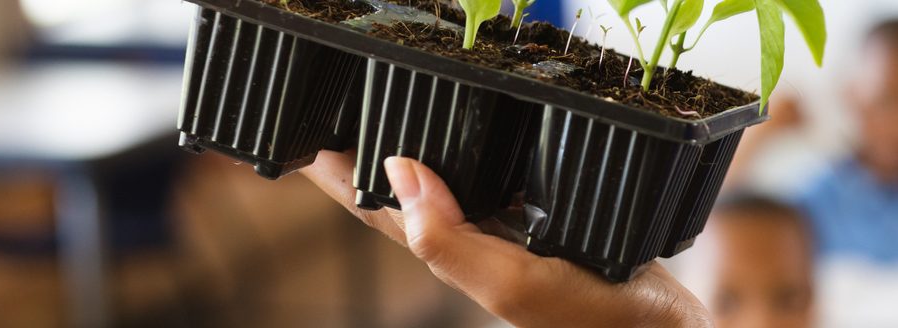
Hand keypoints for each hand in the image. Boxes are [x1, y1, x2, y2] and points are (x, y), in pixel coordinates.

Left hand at [298, 150, 708, 326]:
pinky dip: (479, 167)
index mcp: (457, 258)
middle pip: (406, 199)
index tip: (303, 141)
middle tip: (332, 126)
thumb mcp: (513, 282)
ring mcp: (514, 242)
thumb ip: (451, 237)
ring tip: (388, 133)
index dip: (339, 175)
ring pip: (452, 193)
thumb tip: (398, 169)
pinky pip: (500, 192)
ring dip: (419, 163)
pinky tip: (483, 151)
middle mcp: (479, 249)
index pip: (379, 210)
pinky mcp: (551, 232)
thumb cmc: (595, 321)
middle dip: (368, 164)